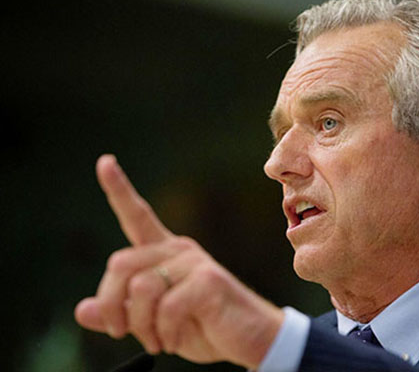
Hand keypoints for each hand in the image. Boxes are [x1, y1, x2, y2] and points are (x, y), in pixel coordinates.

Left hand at [74, 154, 283, 367]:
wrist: (250, 339)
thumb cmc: (203, 327)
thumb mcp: (154, 325)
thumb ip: (122, 314)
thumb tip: (82, 310)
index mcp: (164, 254)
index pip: (137, 217)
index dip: (119, 190)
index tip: (105, 162)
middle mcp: (178, 251)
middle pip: (120, 262)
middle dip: (112, 304)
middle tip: (120, 332)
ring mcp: (194, 263)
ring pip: (140, 287)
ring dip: (140, 325)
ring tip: (156, 341)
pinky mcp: (208, 281)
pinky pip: (165, 307)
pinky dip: (164, 332)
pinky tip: (175, 338)